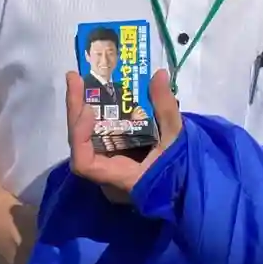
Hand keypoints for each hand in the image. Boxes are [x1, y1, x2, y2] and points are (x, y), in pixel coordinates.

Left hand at [66, 69, 181, 201]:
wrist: (187, 188)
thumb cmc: (181, 171)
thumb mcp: (177, 140)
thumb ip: (167, 109)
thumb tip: (159, 75)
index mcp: (119, 175)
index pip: (84, 163)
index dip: (80, 136)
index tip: (88, 109)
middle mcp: (107, 172)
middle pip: (79, 143)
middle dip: (75, 109)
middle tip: (75, 78)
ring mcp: (109, 163)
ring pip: (86, 137)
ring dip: (82, 110)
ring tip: (82, 82)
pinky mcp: (115, 154)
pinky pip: (98, 135)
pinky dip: (96, 116)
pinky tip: (98, 96)